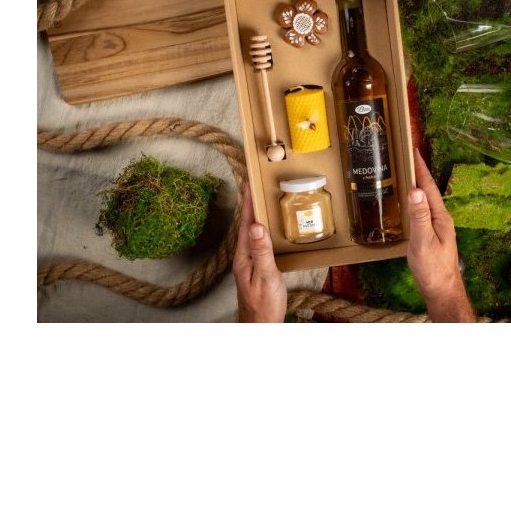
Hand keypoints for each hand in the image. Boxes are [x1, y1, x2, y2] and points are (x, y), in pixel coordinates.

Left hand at [233, 185, 286, 321]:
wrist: (260, 327)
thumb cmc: (264, 305)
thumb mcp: (265, 276)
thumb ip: (261, 251)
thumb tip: (256, 225)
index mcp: (244, 256)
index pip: (246, 224)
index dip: (248, 203)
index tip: (249, 184)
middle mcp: (243, 258)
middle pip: (247, 226)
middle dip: (250, 206)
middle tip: (254, 186)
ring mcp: (248, 264)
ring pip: (252, 234)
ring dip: (255, 217)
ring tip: (260, 202)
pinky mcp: (255, 270)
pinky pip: (257, 244)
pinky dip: (261, 232)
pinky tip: (266, 232)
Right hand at [406, 148, 475, 321]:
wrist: (442, 290)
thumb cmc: (433, 268)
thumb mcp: (423, 241)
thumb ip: (419, 217)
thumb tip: (416, 190)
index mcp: (440, 216)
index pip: (429, 186)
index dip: (420, 168)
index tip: (413, 150)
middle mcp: (440, 219)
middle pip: (428, 190)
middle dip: (418, 172)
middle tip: (408, 156)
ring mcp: (437, 227)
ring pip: (426, 200)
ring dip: (417, 185)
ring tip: (407, 173)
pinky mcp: (432, 236)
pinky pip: (423, 211)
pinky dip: (415, 201)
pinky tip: (410, 204)